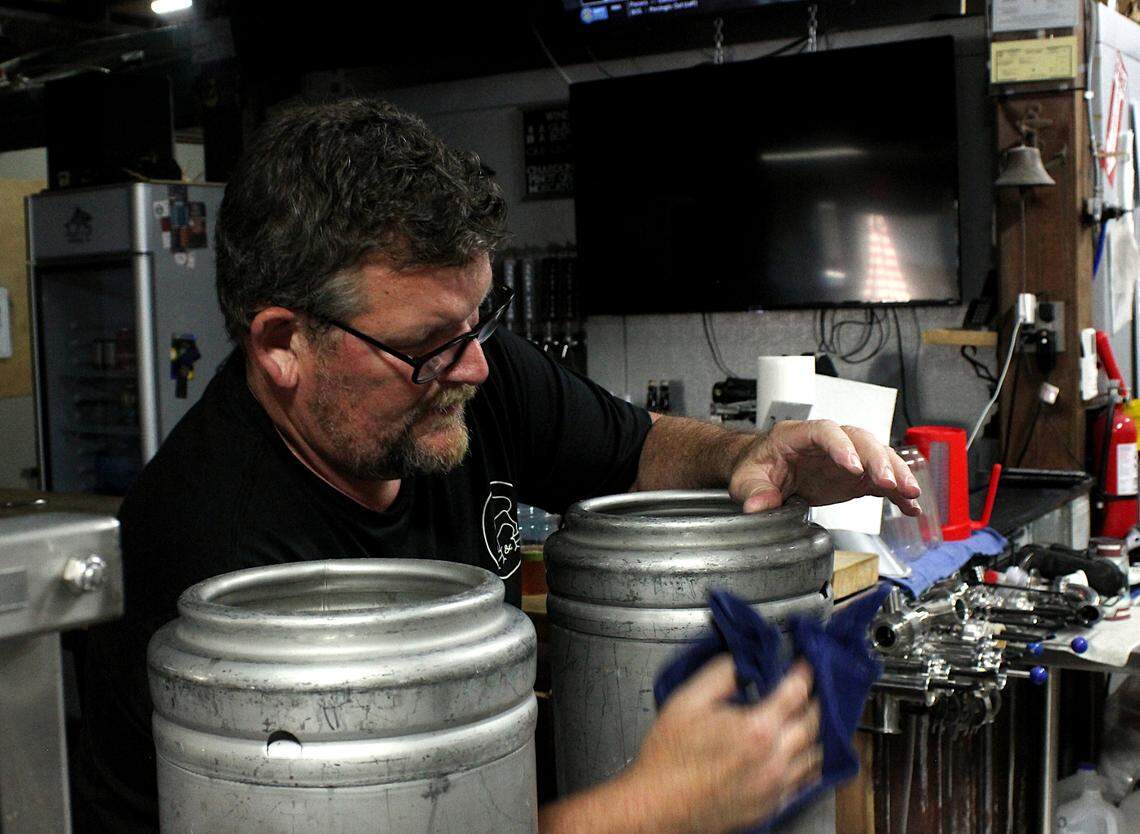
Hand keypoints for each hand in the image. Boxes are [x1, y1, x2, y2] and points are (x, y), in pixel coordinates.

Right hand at [619, 657, 821, 833]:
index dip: (804, 673)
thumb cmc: (669, 757)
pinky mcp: (771, 805)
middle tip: (813, 687)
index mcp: (756, 729)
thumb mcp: (687, 701)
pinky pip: (806, 782)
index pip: (795, 693)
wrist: (658, 804)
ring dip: (818, 732)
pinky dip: (810, 763)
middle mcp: (773, 759)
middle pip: (813, 723)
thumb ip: (720, 674)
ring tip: (811, 717)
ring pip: (816, 755)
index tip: (805, 664)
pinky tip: (802, 754)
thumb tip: (743, 662)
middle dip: (816, 700)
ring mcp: (775, 786)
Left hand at [729, 419, 920, 514]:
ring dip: (896, 473)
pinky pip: (880, 482)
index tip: (852, 468)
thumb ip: (754, 491)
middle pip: (859, 440)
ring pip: (877, 456)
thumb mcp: (746, 479)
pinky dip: (897, 494)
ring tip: (910, 494)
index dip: (841, 446)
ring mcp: (845, 459)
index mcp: (798, 435)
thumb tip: (757, 507)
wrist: (763, 471)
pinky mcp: (855, 478)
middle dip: (877, 459)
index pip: (824, 431)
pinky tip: (911, 508)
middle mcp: (828, 442)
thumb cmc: (755, 466)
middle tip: (889, 482)